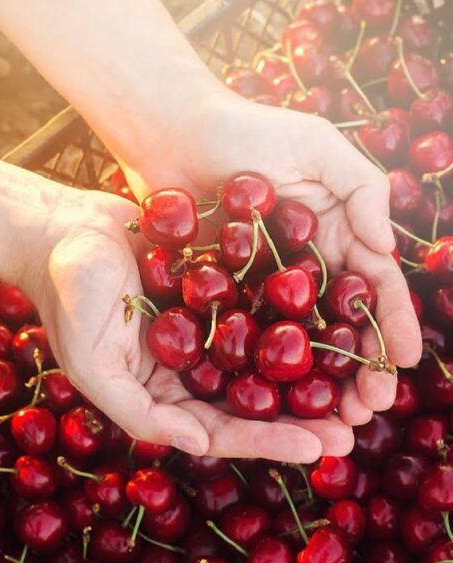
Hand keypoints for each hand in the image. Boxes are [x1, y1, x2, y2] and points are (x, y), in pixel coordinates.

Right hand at [28, 188, 353, 462]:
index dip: (266, 441)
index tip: (316, 445)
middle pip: (251, 400)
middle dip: (301, 416)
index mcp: (158, 393)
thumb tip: (197, 445)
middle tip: (353, 427)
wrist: (61, 229)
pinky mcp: (214, 285)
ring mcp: (203, 325)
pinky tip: (334, 313)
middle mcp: (186, 367)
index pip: (218, 430)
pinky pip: (258, 302)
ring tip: (357, 379)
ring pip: (263, 356)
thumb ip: (135, 410)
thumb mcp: (89, 362)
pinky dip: (292, 312)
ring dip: (308, 370)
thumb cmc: (67, 296)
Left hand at [119, 94, 422, 425]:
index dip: (392, 325)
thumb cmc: (246, 130)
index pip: (372, 288)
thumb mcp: (317, 146)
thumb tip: (383, 251)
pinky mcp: (214, 292)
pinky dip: (255, 366)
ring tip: (328, 418)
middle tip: (367, 409)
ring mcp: (257, 284)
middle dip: (359, 368)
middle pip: (338, 326)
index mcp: (333, 235)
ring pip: (293, 341)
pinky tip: (266, 399)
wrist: (170, 132)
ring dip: (313, 381)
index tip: (407, 363)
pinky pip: (239, 334)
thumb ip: (361, 190)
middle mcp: (300, 267)